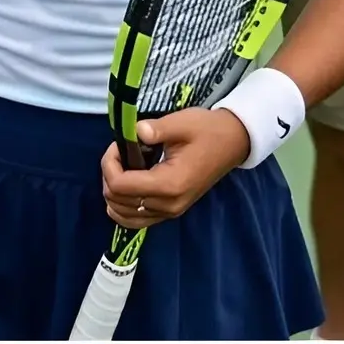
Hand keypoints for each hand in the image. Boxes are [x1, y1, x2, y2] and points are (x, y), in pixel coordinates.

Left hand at [99, 107, 248, 227]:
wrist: (234, 142)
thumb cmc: (208, 130)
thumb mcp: (182, 122)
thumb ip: (155, 129)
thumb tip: (134, 132)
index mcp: (170, 184)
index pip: (119, 186)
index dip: (109, 164)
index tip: (118, 145)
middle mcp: (168, 205)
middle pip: (116, 201)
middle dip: (109, 174)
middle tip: (121, 152)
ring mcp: (169, 212)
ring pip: (122, 214)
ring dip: (113, 191)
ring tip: (123, 168)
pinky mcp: (170, 212)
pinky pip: (135, 220)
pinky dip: (122, 207)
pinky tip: (125, 188)